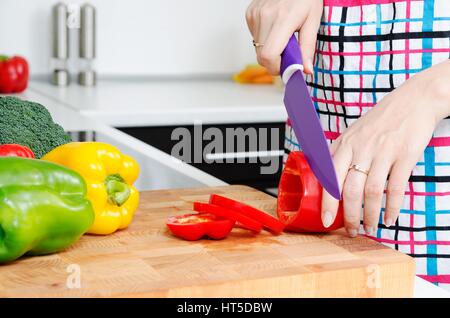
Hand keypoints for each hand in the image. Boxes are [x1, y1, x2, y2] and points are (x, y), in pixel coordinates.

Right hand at [245, 0, 322, 74]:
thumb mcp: (313, 21)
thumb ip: (308, 47)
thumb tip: (306, 70)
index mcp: (283, 19)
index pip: (268, 55)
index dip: (275, 67)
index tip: (285, 68)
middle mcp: (265, 17)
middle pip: (261, 56)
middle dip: (274, 61)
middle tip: (287, 54)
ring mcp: (255, 14)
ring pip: (257, 48)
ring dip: (269, 49)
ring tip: (282, 36)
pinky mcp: (250, 13)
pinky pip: (254, 37)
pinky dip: (264, 39)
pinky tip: (275, 28)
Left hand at [320, 61, 449, 236]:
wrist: (414, 100)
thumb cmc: (381, 119)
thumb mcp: (353, 132)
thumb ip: (339, 154)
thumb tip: (326, 179)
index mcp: (344, 143)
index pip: (329, 177)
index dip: (327, 202)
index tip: (326, 220)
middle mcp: (360, 148)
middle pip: (349, 189)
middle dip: (349, 215)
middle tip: (350, 230)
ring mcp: (383, 151)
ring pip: (372, 192)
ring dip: (370, 215)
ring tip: (370, 227)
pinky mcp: (405, 155)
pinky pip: (396, 187)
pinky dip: (393, 207)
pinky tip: (390, 217)